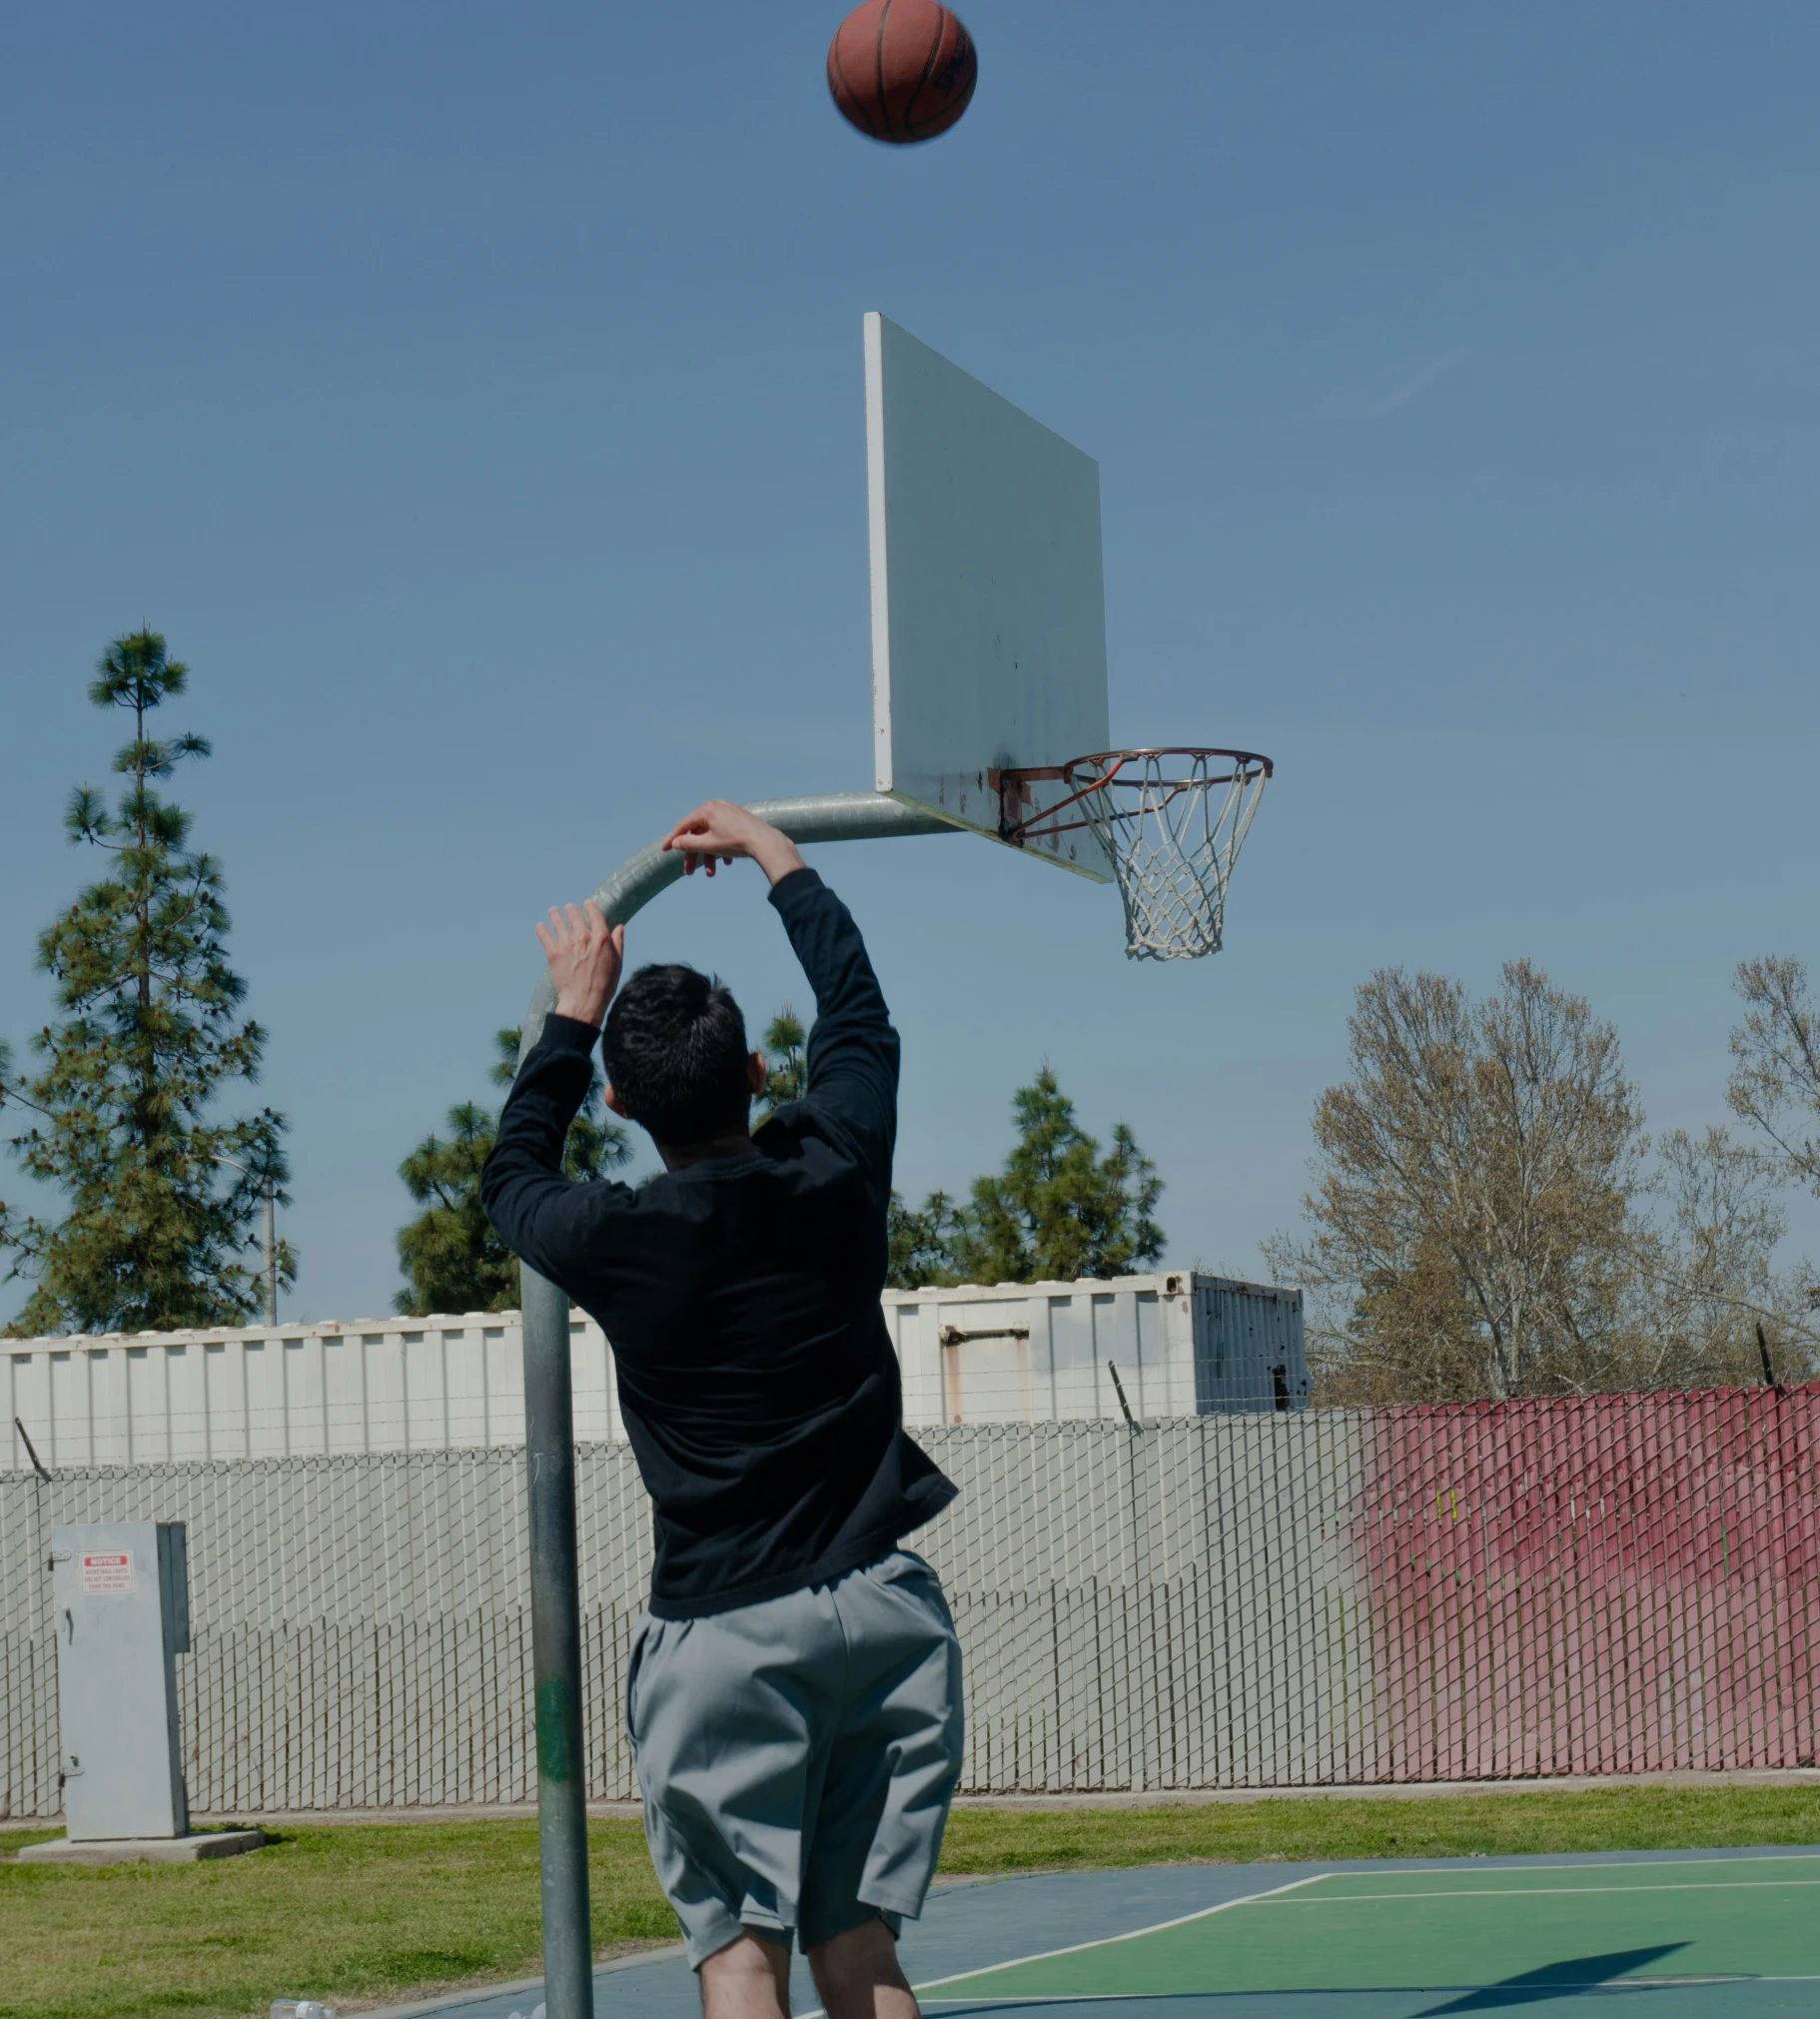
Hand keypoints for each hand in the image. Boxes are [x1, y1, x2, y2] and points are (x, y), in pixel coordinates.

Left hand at [535, 900, 623, 1028]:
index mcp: (602, 938)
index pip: (595, 914)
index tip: (586, 903)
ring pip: (558, 921)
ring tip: (553, 911)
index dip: (590, 906)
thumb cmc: (604, 986)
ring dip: (555, 914)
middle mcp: (584, 937)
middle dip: (571, 910)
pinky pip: (544, 935)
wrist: (584, 1003)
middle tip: (568, 908)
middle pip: (575, 915)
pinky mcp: (553, 953)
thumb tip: (619, 928)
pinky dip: (541, 929)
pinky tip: (540, 926)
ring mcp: (567, 944)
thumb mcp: (618, 964)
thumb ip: (618, 944)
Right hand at [661, 800, 805, 886]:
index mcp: (707, 810)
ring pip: (712, 836)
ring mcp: (729, 812)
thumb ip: (688, 844)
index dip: (673, 839)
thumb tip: (675, 843)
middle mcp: (717, 807)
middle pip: (698, 833)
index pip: (684, 825)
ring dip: (709, 855)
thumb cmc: (736, 842)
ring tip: (713, 873)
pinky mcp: (739, 820)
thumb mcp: (708, 845)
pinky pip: (724, 834)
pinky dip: (721, 848)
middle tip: (689, 872)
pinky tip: (727, 862)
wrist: (765, 842)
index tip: (664, 850)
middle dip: (695, 854)